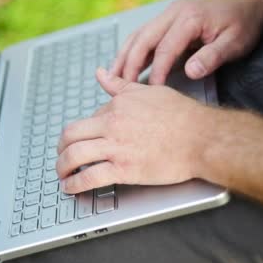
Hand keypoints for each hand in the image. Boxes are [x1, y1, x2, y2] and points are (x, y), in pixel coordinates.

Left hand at [56, 68, 207, 193]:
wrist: (202, 138)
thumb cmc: (183, 116)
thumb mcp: (149, 91)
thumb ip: (121, 86)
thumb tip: (101, 74)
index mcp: (117, 105)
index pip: (89, 119)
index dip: (86, 132)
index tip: (86, 140)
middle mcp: (112, 125)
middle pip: (70, 136)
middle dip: (61, 148)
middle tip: (61, 155)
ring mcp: (116, 148)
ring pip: (74, 156)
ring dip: (62, 167)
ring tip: (62, 174)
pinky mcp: (123, 170)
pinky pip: (89, 177)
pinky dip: (74, 185)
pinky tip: (71, 188)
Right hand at [111, 0, 262, 84]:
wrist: (245, 6)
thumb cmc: (241, 25)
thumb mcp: (235, 43)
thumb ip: (212, 57)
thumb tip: (190, 72)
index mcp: (189, 18)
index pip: (165, 49)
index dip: (156, 72)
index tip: (151, 92)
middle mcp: (173, 13)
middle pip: (143, 40)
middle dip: (129, 65)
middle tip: (120, 88)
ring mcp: (167, 15)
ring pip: (138, 36)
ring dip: (123, 57)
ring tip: (111, 78)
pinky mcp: (165, 21)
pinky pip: (142, 36)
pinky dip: (130, 51)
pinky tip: (123, 67)